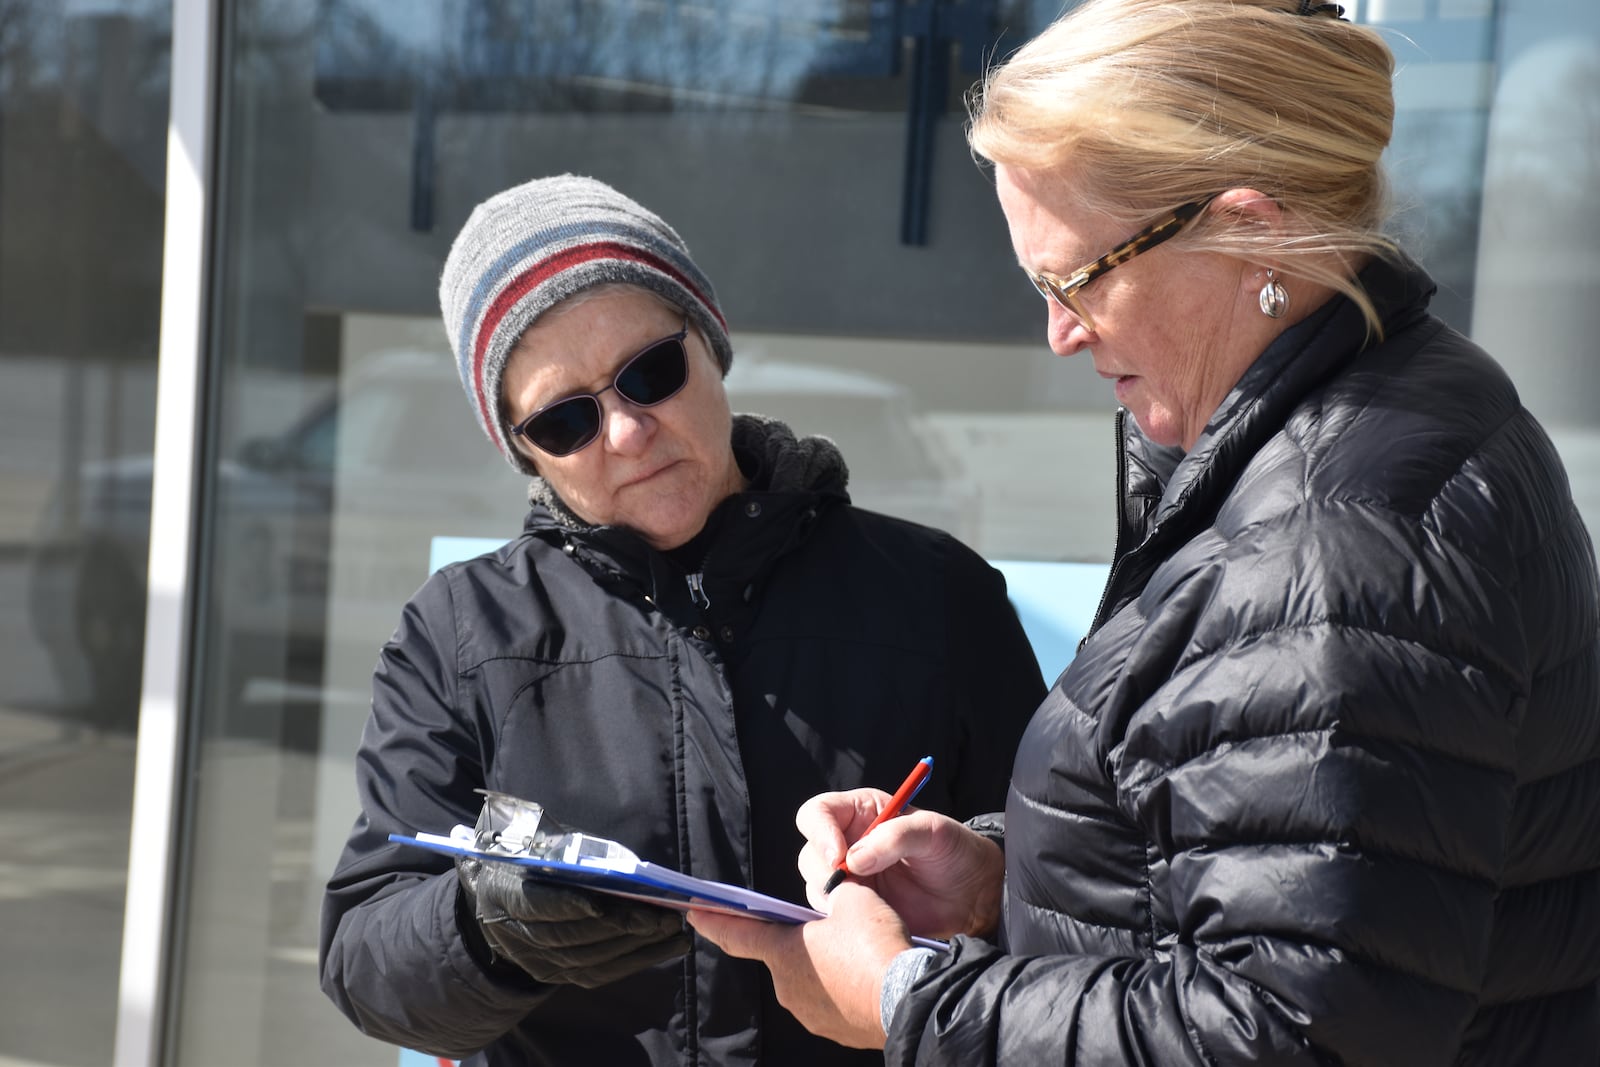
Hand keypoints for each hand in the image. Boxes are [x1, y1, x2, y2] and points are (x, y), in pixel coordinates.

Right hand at [457, 857, 690, 987]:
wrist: (499, 901)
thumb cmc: (533, 862)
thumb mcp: (543, 845)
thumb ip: (574, 854)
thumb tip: (624, 869)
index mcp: (505, 892)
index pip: (536, 905)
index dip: (568, 905)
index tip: (602, 902)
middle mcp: (515, 934)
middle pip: (570, 937)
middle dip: (619, 927)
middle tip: (662, 917)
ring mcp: (534, 961)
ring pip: (587, 960)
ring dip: (634, 947)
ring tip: (672, 931)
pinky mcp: (554, 976)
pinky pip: (596, 975)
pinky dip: (633, 962)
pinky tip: (663, 948)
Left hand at [688, 882, 907, 1047]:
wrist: (909, 1000)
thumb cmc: (876, 946)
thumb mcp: (854, 899)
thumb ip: (835, 891)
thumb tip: (833, 892)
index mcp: (783, 952)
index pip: (737, 933)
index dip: (713, 921)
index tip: (693, 913)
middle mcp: (787, 986)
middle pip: (785, 955)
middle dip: (802, 941)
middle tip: (831, 927)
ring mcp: (810, 1013)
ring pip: (811, 979)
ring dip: (825, 965)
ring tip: (859, 951)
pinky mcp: (835, 1029)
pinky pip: (832, 1001)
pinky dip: (843, 987)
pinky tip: (867, 975)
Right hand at [798, 789, 1003, 938]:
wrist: (974, 894)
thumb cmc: (956, 851)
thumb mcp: (933, 831)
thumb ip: (895, 837)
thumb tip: (853, 860)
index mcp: (861, 813)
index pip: (816, 814)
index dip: (819, 832)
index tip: (838, 854)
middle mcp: (848, 843)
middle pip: (810, 854)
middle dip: (824, 871)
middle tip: (851, 887)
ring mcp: (851, 878)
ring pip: (816, 886)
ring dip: (834, 897)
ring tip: (870, 903)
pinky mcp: (857, 908)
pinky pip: (833, 914)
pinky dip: (844, 918)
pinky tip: (872, 918)